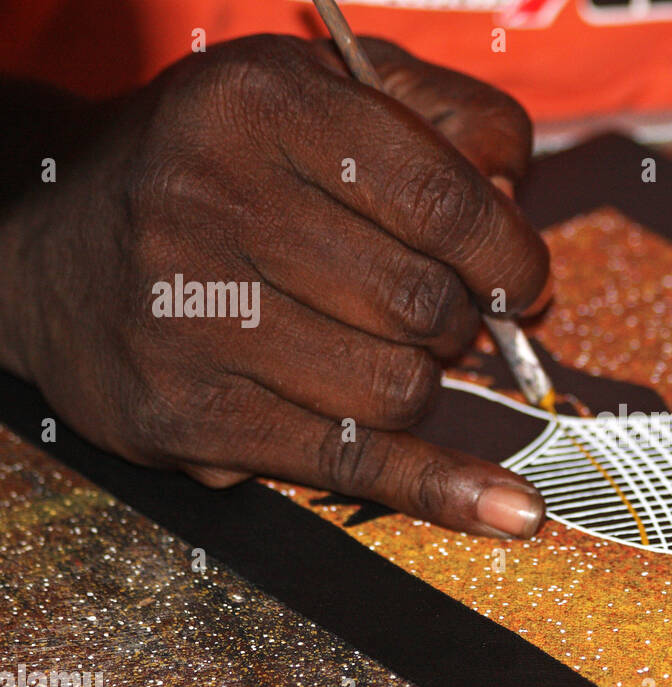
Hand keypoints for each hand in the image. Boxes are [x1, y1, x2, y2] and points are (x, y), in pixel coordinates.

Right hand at [0, 35, 549, 537]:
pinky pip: (350, 464)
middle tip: (434, 313)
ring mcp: (188, 319)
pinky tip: (510, 511)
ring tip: (377, 350)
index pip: (443, 203)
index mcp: (261, 108)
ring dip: (419, 383)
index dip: (509, 255)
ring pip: (397, 391)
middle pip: (422, 306)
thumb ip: (445, 118)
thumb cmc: (217, 168)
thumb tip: (516, 197)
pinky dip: (442, 490)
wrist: (52, 248)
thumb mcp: (321, 92)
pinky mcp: (183, 415)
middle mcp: (210, 204)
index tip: (521, 279)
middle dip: (458, 322)